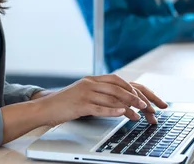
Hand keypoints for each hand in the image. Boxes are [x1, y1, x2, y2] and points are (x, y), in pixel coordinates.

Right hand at [34, 74, 167, 127]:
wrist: (46, 107)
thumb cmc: (66, 103)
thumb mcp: (85, 93)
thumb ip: (100, 93)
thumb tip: (121, 102)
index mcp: (93, 79)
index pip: (118, 80)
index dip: (133, 88)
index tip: (145, 97)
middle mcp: (90, 83)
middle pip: (118, 88)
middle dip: (135, 97)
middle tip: (148, 107)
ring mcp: (84, 93)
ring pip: (111, 97)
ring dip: (128, 106)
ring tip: (140, 113)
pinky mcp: (80, 105)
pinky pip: (99, 107)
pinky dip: (112, 111)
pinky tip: (122, 114)